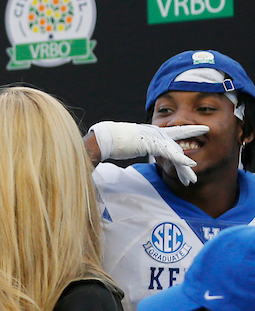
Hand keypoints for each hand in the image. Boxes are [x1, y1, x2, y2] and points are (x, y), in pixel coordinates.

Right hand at [90, 121, 208, 184]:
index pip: (174, 133)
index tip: (203, 130)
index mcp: (153, 132)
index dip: (189, 132)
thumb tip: (133, 148)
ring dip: (185, 168)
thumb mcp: (129, 143)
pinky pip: (171, 154)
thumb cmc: (111, 141)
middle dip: (186, 164)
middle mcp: (158, 134)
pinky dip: (181, 160)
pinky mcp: (155, 144)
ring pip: (177, 154)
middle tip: (194, 174)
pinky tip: (190, 165)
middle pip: (177, 150)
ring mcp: (157, 138)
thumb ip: (136, 145)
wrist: (106, 138)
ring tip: (193, 179)